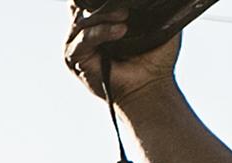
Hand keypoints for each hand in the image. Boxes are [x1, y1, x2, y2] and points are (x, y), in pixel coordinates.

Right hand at [65, 3, 179, 105]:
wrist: (150, 85)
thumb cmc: (154, 58)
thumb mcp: (156, 24)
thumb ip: (149, 7)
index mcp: (101, 21)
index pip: (91, 1)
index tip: (121, 0)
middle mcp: (86, 31)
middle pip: (82, 5)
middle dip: (99, 2)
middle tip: (124, 8)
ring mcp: (78, 44)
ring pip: (83, 19)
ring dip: (104, 15)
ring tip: (125, 17)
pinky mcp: (74, 58)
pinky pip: (83, 38)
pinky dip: (101, 32)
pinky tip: (120, 31)